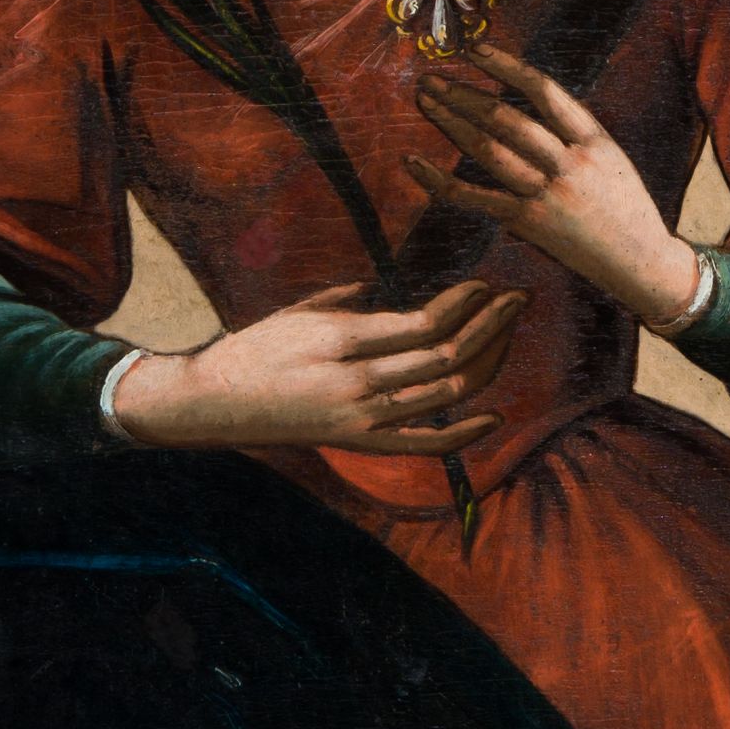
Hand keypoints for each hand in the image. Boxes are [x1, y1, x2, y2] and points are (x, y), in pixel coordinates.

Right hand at [109, 275, 526, 456]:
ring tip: (507, 334)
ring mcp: (361, 420)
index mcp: (341, 341)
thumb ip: (356, 299)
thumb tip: (406, 289)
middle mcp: (357, 384)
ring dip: (486, 363)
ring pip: (445, 396)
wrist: (213, 403)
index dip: (465, 302)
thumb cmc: (256, 347)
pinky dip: (464, 433)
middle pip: (445, 357)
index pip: (423, 323)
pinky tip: (493, 415)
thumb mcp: (302, 309)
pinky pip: (423, 445)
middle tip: (516, 300)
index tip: (484, 283)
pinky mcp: (359, 444)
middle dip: (491, 325)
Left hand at [410, 51, 702, 331]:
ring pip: (489, 151)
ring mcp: (549, 194)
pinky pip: (476, 198)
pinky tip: (415, 164)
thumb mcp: (611, 158)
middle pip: (507, 119)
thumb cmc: (625, 206)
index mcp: (593, 139)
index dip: (507, 66)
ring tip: (426, 101)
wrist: (641, 262)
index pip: (545, 91)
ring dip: (451, 122)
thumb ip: (572, 133)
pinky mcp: (530, 223)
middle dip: (464, 94)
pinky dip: (441, 182)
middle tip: (431, 77)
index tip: (476, 50)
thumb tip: (524, 105)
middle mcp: (570, 163)